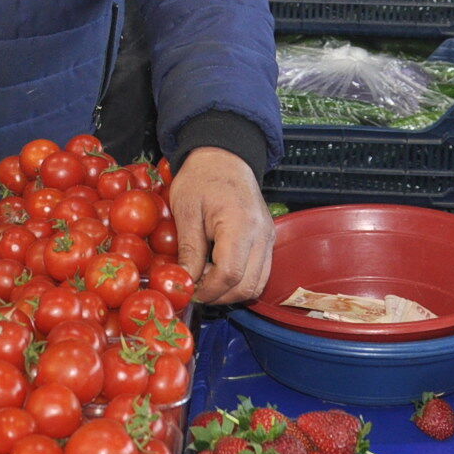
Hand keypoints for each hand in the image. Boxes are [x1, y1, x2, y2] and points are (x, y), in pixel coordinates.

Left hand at [169, 147, 273, 304]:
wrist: (224, 157)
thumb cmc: (201, 178)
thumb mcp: (186, 210)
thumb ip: (188, 249)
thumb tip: (185, 282)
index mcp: (240, 224)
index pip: (229, 274)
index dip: (208, 290)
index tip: (189, 290)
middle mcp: (262, 235)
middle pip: (247, 285)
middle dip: (219, 295)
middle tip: (195, 288)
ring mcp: (268, 238)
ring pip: (257, 284)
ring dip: (231, 291)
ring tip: (205, 278)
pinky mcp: (268, 240)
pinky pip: (259, 272)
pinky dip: (240, 280)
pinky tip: (218, 270)